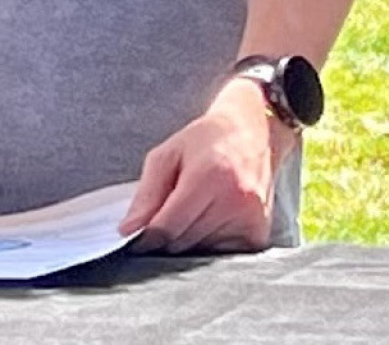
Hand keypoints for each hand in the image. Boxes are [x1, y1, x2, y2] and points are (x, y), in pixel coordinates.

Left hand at [119, 77, 297, 253]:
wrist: (252, 133)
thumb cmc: (206, 141)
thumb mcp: (168, 154)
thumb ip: (147, 193)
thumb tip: (129, 230)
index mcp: (209, 176)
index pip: (169, 226)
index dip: (148, 237)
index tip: (136, 239)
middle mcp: (234, 200)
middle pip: (183, 242)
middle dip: (168, 236)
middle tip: (168, 214)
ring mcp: (250, 220)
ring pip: (201, 252)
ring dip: (189, 239)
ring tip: (195, 210)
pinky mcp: (259, 235)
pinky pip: (221, 256)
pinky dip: (209, 244)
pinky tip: (212, 219)